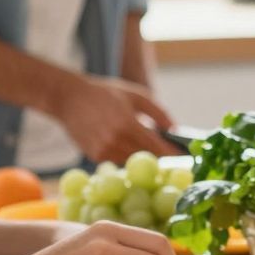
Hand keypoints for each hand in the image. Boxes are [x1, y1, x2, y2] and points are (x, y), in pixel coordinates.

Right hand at [57, 75, 180, 161]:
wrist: (69, 98)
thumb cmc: (106, 93)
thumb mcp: (137, 96)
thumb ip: (159, 113)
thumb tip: (175, 130)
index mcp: (127, 125)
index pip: (156, 147)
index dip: (172, 154)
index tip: (184, 157)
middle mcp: (115, 141)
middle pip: (146, 157)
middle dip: (160, 156)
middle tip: (171, 154)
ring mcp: (103, 150)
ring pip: (132, 161)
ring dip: (142, 156)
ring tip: (149, 147)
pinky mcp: (94, 156)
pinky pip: (118, 160)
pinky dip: (126, 154)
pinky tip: (126, 144)